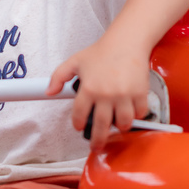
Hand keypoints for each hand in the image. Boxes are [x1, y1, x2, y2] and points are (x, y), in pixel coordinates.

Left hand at [46, 33, 149, 148]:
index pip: (79, 115)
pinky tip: (130, 113)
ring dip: (119, 127)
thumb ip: (59, 76)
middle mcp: (106, 94)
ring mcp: (124, 95)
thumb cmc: (102, 51)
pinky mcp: (140, 93)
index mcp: (88, 88)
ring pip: (123, 123)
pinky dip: (136, 116)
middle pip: (101, 126)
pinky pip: (139, 113)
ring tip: (116, 126)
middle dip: (98, 141)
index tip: (79, 126)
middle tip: (96, 146)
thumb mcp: (75, 61)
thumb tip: (49, 92)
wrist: (126, 42)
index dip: (78, 124)